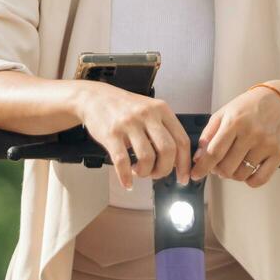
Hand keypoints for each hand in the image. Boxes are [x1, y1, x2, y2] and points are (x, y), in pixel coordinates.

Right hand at [73, 81, 190, 190]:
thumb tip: (177, 161)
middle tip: (156, 174)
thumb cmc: (125, 108)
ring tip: (139, 171)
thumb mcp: (150, 110)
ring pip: (147, 158)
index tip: (183, 177)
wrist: (95, 97)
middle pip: (168, 150)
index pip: (182, 140)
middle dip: (164, 169)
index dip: (184, 163)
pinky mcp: (111, 134)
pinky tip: (127, 182)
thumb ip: (164, 131)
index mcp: (162, 110)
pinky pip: (122, 161)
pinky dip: (126, 177)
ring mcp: (129, 123)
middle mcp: (147, 115)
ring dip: (145, 172)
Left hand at [190, 84, 279, 188]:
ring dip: (233, 175)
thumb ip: (208, 135)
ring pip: (241, 175)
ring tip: (234, 164)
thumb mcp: (223, 113)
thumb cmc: (249, 107)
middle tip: (218, 165)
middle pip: (226, 167)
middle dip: (217, 171)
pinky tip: (247, 170)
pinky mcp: (278, 153)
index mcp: (235, 121)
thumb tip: (199, 158)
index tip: (196, 174)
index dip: (202, 167)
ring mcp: (266, 144)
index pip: (214, 152)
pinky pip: (260, 179)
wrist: (278, 101)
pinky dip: (249, 180)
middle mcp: (251, 133)